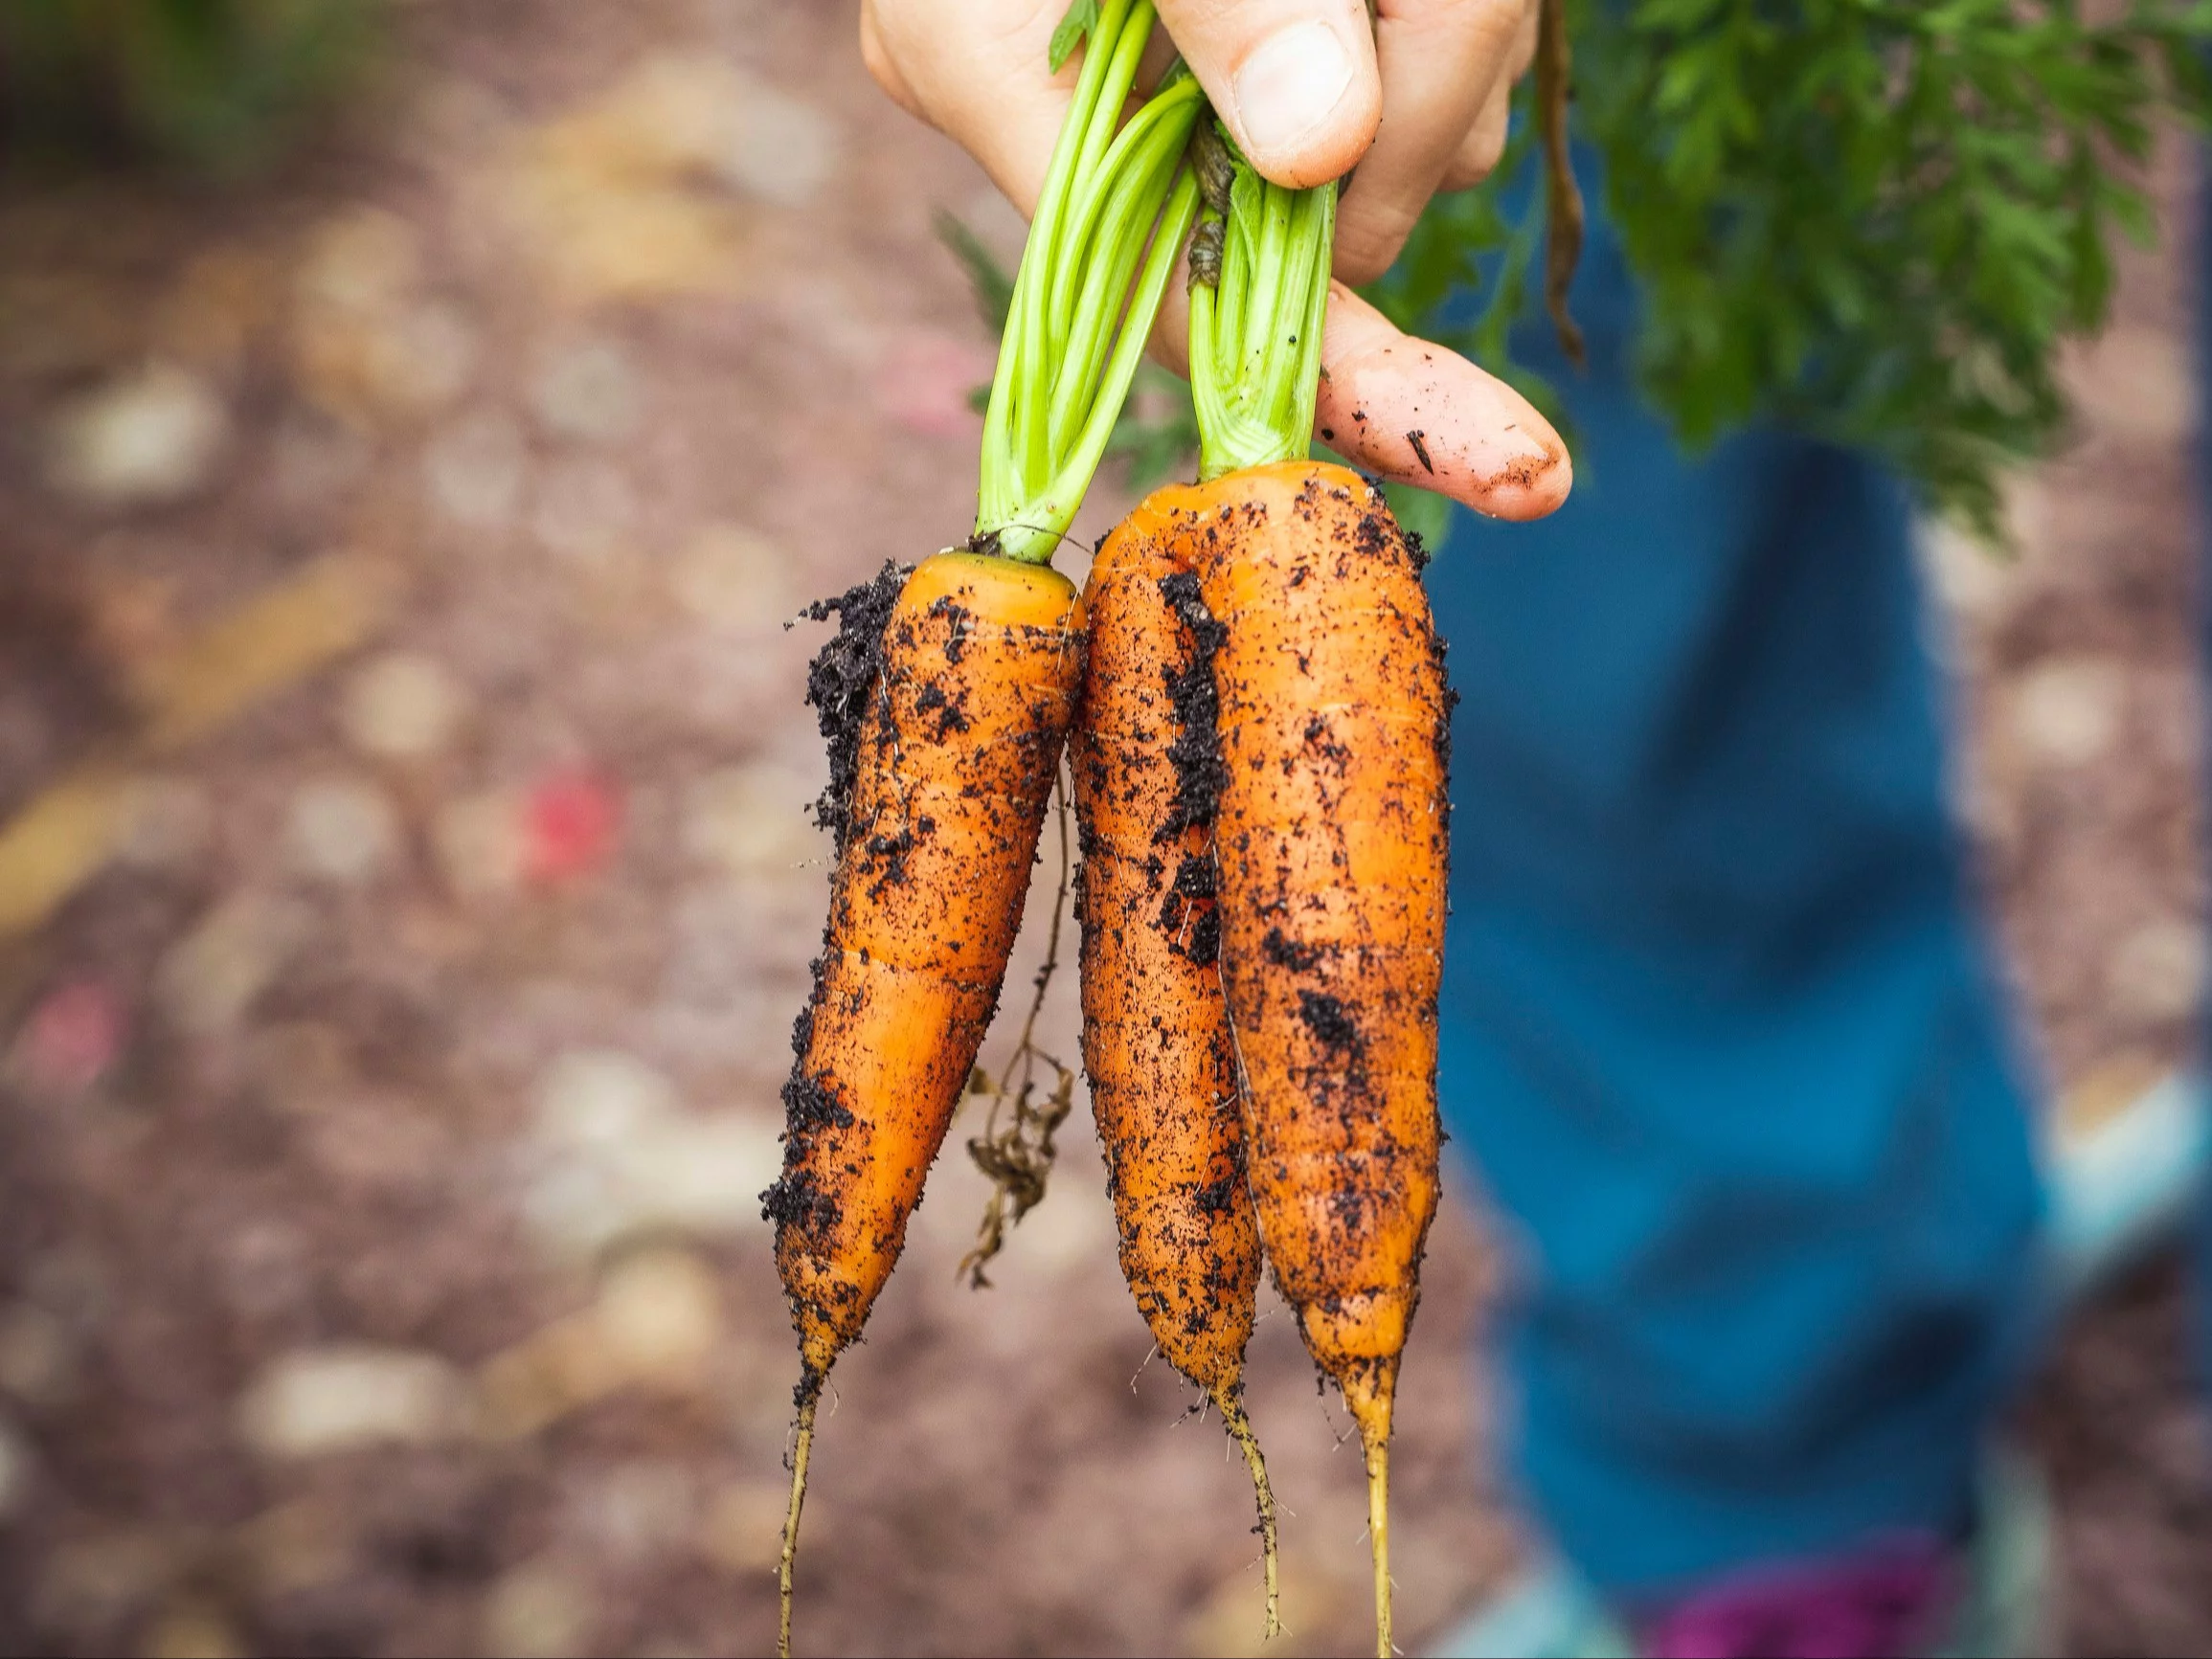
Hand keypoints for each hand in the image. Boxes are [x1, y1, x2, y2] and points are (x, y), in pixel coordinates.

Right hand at [862, 0, 1568, 519]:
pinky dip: (1453, 15)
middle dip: (1430, 99)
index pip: (1186, 304)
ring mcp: (1179, 80)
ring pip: (1398, 145)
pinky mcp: (1271, 41)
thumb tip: (1320, 152)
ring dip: (1456, 32)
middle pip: (1323, 220)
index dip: (1352, 387)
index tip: (1508, 464)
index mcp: (987, 71)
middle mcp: (1078, 107)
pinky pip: (1417, 78)